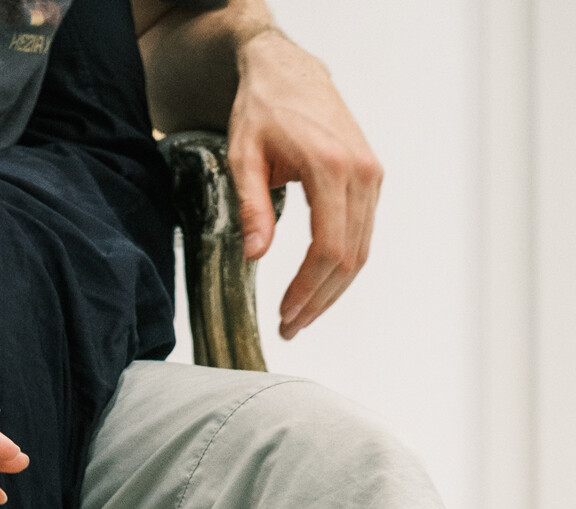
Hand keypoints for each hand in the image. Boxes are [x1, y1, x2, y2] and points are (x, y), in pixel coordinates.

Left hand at [228, 28, 382, 339]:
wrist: (288, 72)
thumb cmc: (263, 109)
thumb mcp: (243, 158)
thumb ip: (252, 208)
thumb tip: (255, 256)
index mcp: (330, 166)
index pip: (328, 248)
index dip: (307, 290)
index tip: (284, 315)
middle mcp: (361, 172)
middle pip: (349, 258)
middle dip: (319, 300)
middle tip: (290, 329)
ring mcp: (371, 175)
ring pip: (361, 251)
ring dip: (332, 291)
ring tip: (301, 317)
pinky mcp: (370, 178)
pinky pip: (362, 235)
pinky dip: (341, 267)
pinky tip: (317, 287)